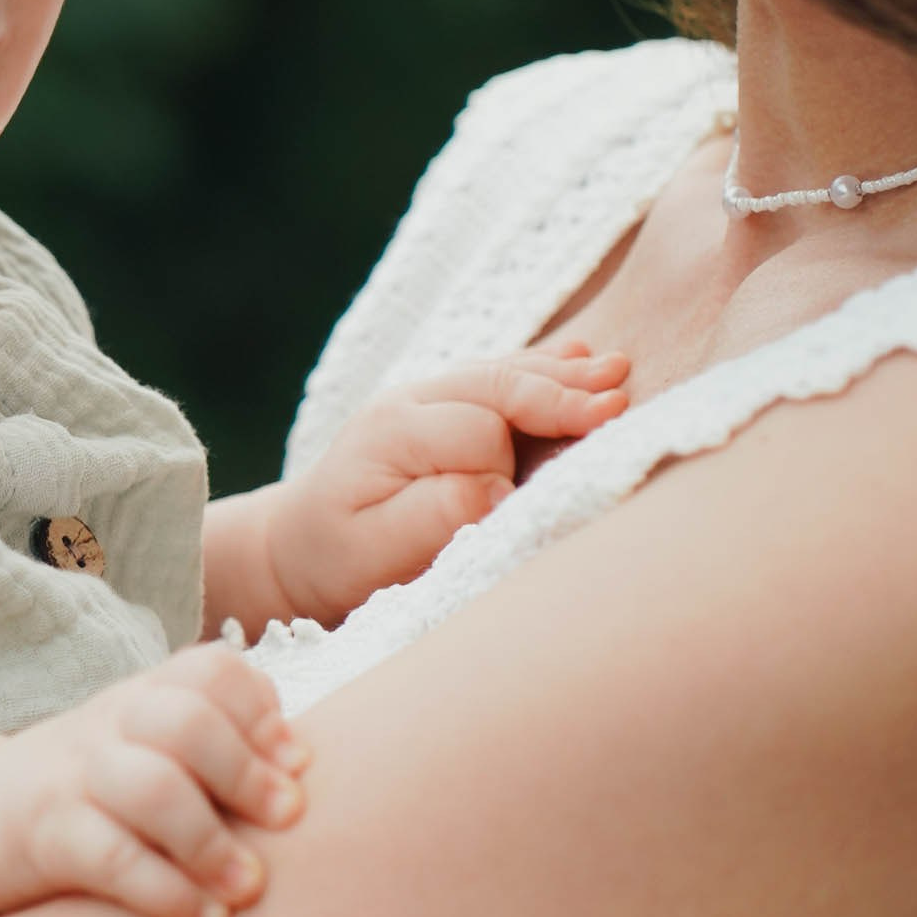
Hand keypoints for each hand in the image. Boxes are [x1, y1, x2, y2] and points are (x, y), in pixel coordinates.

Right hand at [0, 642, 304, 916]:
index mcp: (148, 695)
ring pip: (148, 788)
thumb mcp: (156, 749)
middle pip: (184, 721)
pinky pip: (110, 857)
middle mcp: (111, 723)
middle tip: (289, 820)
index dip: (262, 713)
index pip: (212, 671)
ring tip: (251, 888)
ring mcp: (74, 775)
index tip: (300, 765)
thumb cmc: (105, 792)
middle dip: (245, 772)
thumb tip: (317, 782)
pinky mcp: (45, 834)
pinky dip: (167, 892)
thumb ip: (225, 752)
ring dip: (211, 842)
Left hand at [259, 345, 630, 625]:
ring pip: (503, 373)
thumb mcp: (375, 550)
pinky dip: (542, 369)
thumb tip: (497, 488)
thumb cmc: (340, 557)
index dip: (504, 468)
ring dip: (560, 375)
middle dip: (556, 395)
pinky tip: (582, 359)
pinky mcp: (445, 405)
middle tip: (616, 404)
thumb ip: (435, 516)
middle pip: (496, 385)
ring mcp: (428, 396)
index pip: (475, 434)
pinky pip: (500, 376)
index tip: (512, 509)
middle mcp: (411, 401)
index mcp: (393, 432)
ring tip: (615, 371)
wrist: (299, 546)